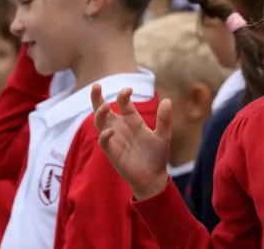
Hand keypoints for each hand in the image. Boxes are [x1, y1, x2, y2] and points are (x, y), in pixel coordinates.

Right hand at [91, 85, 170, 199]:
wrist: (154, 177)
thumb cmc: (157, 155)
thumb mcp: (164, 135)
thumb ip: (164, 119)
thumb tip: (168, 100)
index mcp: (132, 120)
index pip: (123, 103)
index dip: (123, 95)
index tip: (128, 89)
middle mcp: (120, 127)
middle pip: (103, 109)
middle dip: (97, 98)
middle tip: (96, 85)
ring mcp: (115, 139)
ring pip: (99, 123)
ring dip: (99, 114)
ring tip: (105, 106)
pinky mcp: (112, 152)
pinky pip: (104, 142)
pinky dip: (104, 135)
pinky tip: (110, 131)